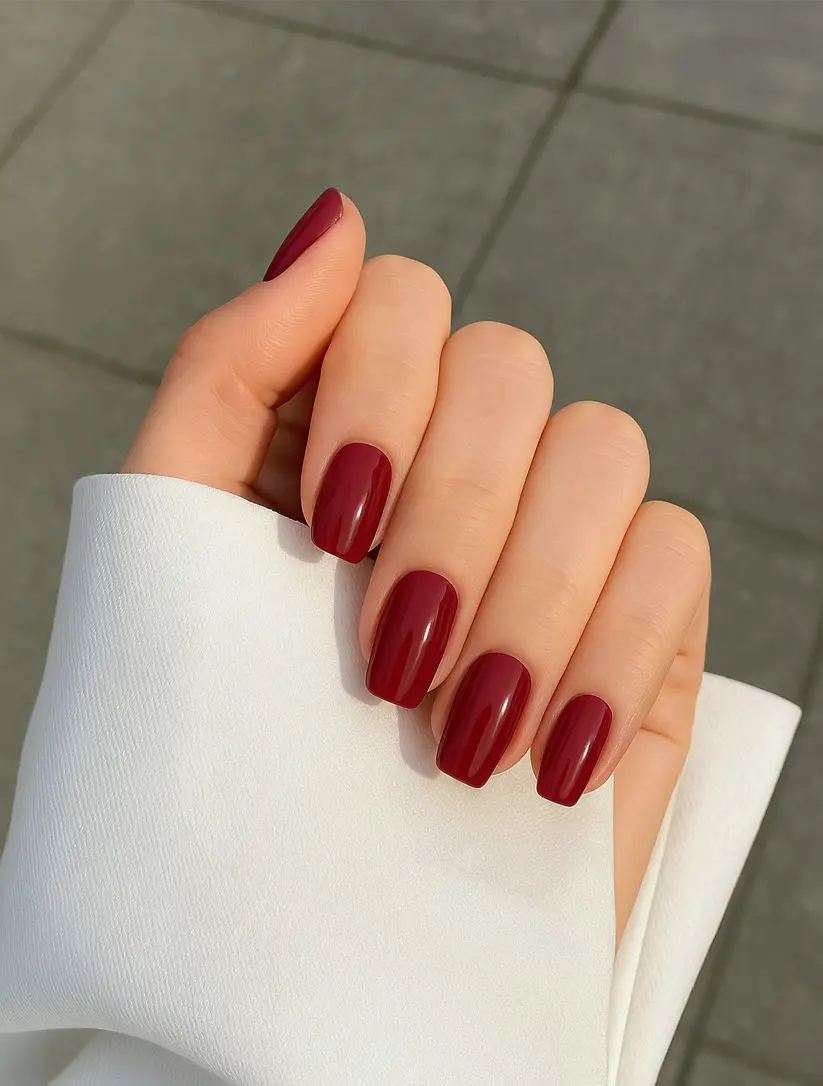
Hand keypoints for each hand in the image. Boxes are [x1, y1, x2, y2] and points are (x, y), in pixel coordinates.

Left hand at [124, 189, 709, 937]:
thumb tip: (336, 221)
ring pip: (604, 449)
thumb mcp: (180, 551)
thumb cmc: (230, 748)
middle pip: (510, 369)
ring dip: (526, 591)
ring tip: (452, 732)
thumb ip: (232, 372)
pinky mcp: (646, 621)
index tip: (332, 526)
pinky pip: (676, 557)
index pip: (400, 305)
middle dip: (451, 514)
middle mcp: (463, 464)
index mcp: (351, 432)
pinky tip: (539, 757)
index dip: (378, 389)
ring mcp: (562, 537)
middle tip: (387, 658)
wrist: (310, 937)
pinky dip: (608, 653)